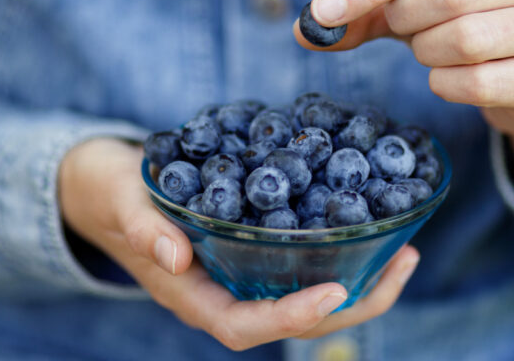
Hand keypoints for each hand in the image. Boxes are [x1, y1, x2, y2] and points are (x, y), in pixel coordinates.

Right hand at [59, 138, 419, 349]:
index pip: (247, 326)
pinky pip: (301, 267)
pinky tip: (368, 230)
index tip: (336, 292)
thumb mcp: (121, 203)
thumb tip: (173, 253)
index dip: (292, 317)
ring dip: (359, 283)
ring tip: (404, 253)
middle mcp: (223, 294)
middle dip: (352, 304)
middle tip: (402, 264)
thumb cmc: (113, 194)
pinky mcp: (252, 254)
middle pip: (294, 322)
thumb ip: (142, 228)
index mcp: (191, 295)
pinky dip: (339, 256)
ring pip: (306, 299)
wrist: (109, 187)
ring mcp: (240, 277)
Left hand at [295, 0, 513, 202]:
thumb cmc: (466, 21)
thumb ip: (364, 9)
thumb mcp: (416, 1)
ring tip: (433, 48)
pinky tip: (453, 76)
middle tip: (405, 29)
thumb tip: (304, 30)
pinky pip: (476, 83)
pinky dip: (446, 84)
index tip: (324, 10)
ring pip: (464, 39)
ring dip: (427, 52)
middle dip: (407, 20)